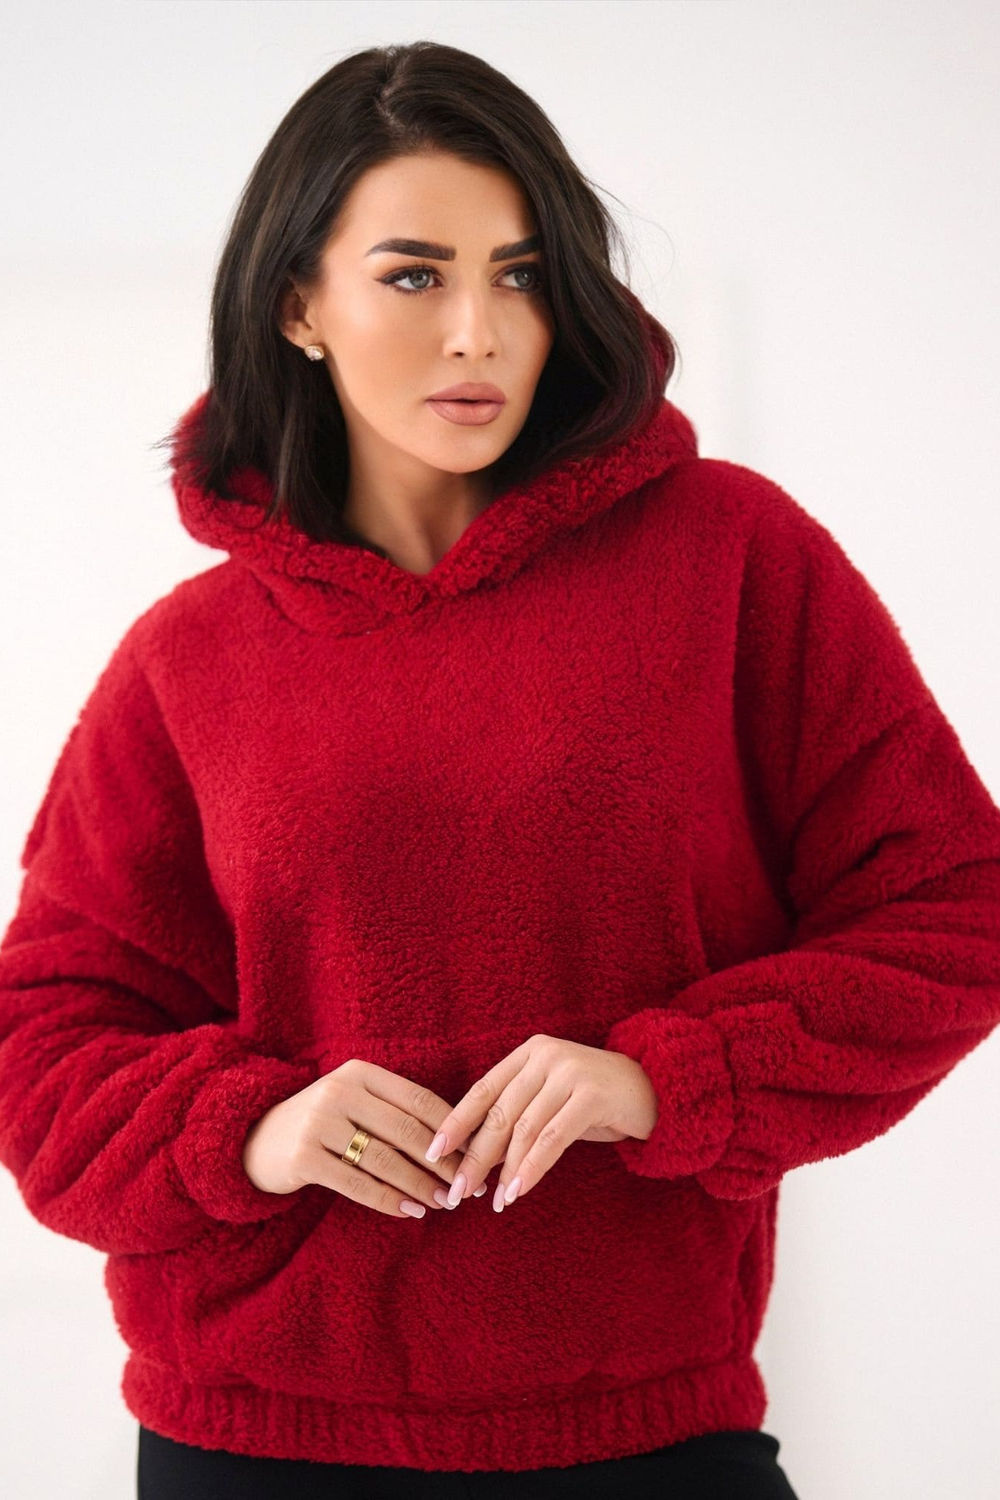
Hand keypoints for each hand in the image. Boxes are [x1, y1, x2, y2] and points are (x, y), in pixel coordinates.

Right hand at [241, 1058, 486, 1219]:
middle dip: (442, 1162)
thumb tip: (459, 1141)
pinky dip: (388, 1200)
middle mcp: (339, 1091)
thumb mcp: (355, 1103)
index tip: (476, 1155)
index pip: (419, 1099)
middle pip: (406, 1130)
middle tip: (466, 1186)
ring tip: (443, 1203)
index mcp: (360, 1072)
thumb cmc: (324, 1124)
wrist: (256, 1140)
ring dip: (419, 1185)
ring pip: (385, 1159)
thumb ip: (396, 1112)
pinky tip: (410, 1211)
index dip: (451, 1129)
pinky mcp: (303, 1157)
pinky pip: (357, 1183)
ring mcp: (318, 1123)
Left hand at [424, 1034, 657, 1211]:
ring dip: (505, 1169)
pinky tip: (519, 1190)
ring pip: (524, 1128)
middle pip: (499, 1112)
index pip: (482, 1090)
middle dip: (474, 1156)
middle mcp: (545, 1055)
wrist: (656, 1088)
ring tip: (493, 1201)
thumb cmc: (595, 1102)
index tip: (432, 1153)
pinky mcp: (592, 1094)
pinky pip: (553, 1137)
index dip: (456, 1123)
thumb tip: (474, 1158)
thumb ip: (517, 1119)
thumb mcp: (551, 1103)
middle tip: (457, 1191)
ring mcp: (570, 1071)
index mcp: (529, 1053)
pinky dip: (532, 1167)